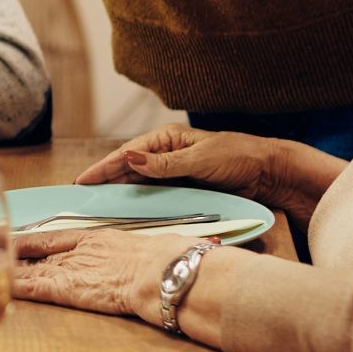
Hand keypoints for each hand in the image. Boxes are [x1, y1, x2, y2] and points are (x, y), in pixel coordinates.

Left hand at [9, 227, 169, 319]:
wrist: (162, 272)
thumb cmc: (161, 263)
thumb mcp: (138, 250)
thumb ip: (124, 257)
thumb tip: (129, 264)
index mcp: (93, 239)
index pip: (50, 238)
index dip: (26, 238)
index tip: (5, 236)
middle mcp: (76, 251)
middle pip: (32, 251)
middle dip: (5, 251)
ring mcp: (70, 268)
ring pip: (27, 267)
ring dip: (2, 268)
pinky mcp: (66, 288)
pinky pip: (33, 287)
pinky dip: (13, 285)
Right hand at [78, 125, 284, 203]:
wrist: (269, 172)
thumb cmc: (238, 157)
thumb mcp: (199, 159)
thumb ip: (164, 163)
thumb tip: (129, 157)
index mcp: (168, 138)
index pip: (128, 153)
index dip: (104, 167)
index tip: (83, 180)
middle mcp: (168, 154)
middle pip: (130, 169)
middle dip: (107, 181)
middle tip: (83, 196)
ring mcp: (176, 172)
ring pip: (141, 184)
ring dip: (122, 194)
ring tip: (99, 206)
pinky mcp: (186, 188)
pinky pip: (157, 196)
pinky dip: (141, 203)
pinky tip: (129, 213)